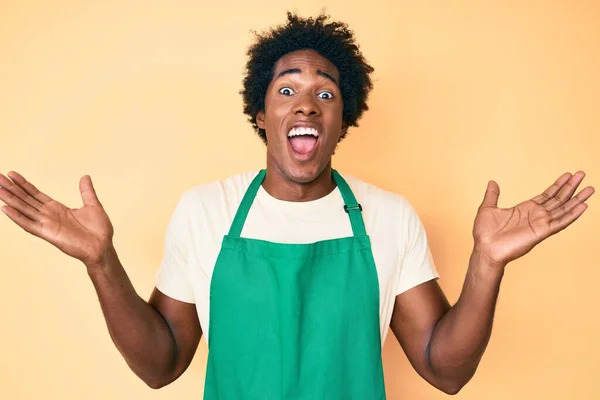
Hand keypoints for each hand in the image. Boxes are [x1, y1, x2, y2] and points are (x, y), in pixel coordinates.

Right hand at [0, 171, 113, 266]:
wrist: (102, 246)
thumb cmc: (99, 230)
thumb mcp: (93, 205)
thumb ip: (86, 191)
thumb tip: (85, 176)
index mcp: (57, 208)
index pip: (35, 194)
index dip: (24, 184)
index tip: (12, 173)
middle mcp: (48, 215)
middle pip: (25, 199)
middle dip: (12, 189)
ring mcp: (46, 224)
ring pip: (24, 209)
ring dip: (10, 200)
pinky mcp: (47, 234)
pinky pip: (29, 224)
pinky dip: (17, 217)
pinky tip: (5, 209)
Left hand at [472, 171, 593, 267]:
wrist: (484, 249)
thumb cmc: (485, 233)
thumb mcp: (487, 208)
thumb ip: (493, 195)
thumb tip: (492, 182)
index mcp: (525, 209)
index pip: (547, 195)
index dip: (558, 185)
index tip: (569, 175)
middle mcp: (536, 216)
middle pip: (558, 199)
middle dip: (571, 187)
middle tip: (583, 175)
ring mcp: (540, 224)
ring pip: (563, 209)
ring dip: (577, 199)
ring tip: (590, 189)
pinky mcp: (541, 232)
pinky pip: (560, 222)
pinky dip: (572, 215)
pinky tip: (583, 206)